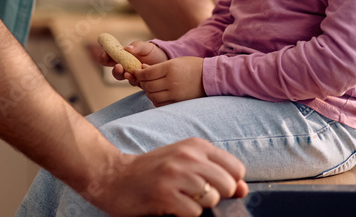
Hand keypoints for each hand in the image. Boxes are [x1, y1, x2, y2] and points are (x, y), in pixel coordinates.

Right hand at [87, 139, 247, 216]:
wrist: (113, 176)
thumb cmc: (152, 171)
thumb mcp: (184, 162)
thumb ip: (214, 172)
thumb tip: (242, 188)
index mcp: (195, 145)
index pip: (235, 168)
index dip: (230, 183)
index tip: (214, 187)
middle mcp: (187, 156)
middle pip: (228, 184)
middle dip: (217, 196)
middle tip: (195, 195)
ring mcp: (176, 175)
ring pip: (212, 198)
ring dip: (199, 205)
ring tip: (181, 198)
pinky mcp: (165, 195)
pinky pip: (194, 212)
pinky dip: (185, 214)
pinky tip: (171, 205)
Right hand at [96, 41, 168, 83]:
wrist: (166, 61)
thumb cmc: (153, 52)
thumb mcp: (146, 47)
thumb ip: (137, 46)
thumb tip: (127, 48)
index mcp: (122, 56)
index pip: (109, 57)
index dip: (104, 56)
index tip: (105, 55)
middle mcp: (125, 66)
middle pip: (114, 71)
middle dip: (115, 70)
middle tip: (119, 66)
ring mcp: (132, 75)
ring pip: (123, 78)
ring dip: (123, 76)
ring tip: (127, 73)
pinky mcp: (139, 82)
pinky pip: (134, 83)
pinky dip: (134, 80)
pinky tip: (138, 77)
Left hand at [136, 56, 205, 105]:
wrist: (210, 77)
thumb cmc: (192, 66)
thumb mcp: (175, 61)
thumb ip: (158, 66)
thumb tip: (142, 69)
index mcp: (170, 68)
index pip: (147, 74)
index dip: (139, 73)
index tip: (137, 71)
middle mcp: (171, 82)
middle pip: (148, 86)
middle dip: (142, 82)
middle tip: (141, 79)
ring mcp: (175, 94)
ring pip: (152, 96)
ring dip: (148, 91)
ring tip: (149, 86)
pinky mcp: (178, 102)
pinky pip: (160, 103)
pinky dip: (155, 99)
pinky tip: (157, 94)